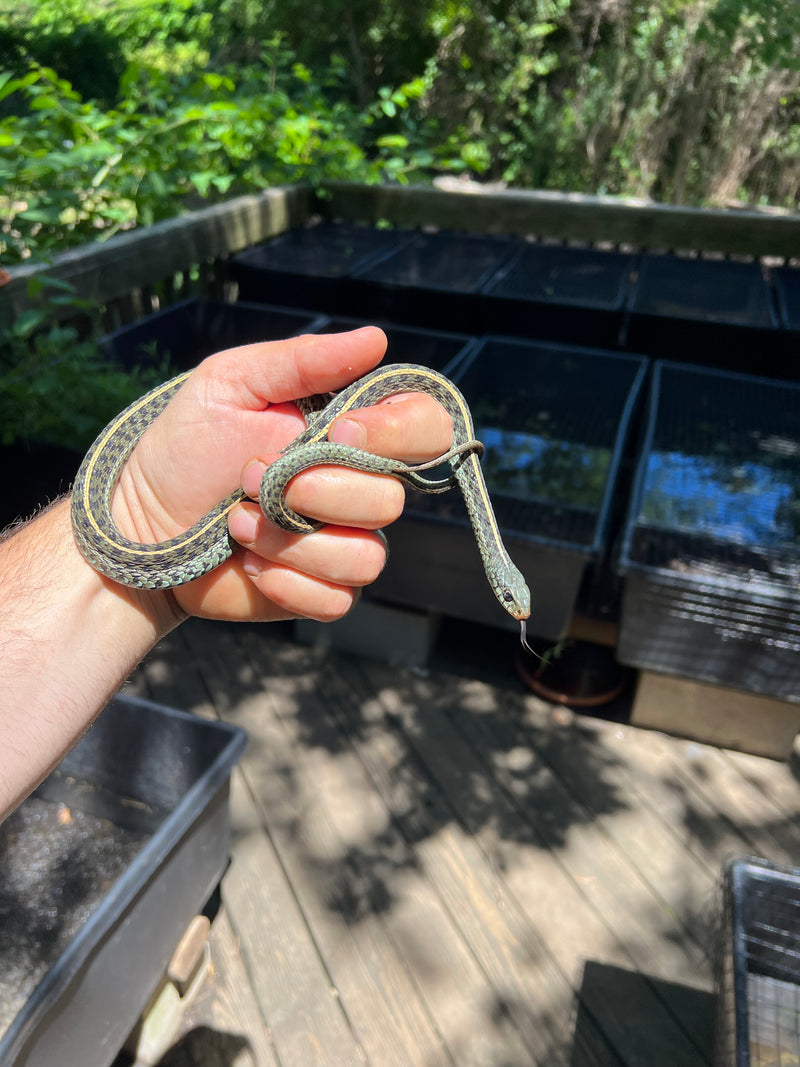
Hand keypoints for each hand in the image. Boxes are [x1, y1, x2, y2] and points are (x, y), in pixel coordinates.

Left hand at [111, 327, 452, 623]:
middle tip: (251, 478)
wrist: (141, 525)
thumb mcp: (230, 384)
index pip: (426, 428)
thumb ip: (301, 361)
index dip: (400, 432)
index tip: (341, 430)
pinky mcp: (321, 592)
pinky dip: (286, 583)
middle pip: (391, 499)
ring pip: (367, 557)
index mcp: (350, 434)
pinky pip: (337, 599)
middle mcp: (357, 489)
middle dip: (315, 491)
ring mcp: (342, 544)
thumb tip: (376, 339)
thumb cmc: (185, 448)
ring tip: (240, 523)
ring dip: (292, 542)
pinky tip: (249, 564)